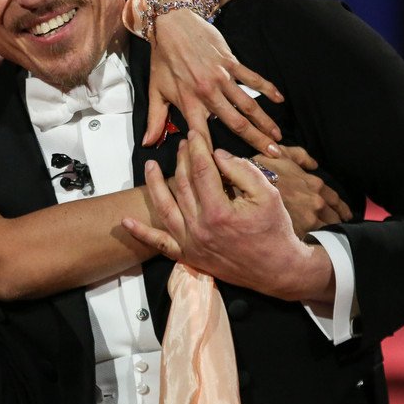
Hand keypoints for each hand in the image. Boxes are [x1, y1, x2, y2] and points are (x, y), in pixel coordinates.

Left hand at [122, 131, 333, 302]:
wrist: (278, 270)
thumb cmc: (275, 231)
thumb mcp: (267, 194)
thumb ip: (241, 171)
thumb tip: (217, 155)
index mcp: (218, 211)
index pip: (201, 170)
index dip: (197, 148)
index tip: (195, 133)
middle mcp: (199, 228)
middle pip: (183, 185)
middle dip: (181, 160)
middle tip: (182, 143)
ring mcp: (191, 243)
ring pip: (165, 208)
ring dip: (154, 185)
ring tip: (149, 165)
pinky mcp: (188, 256)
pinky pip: (159, 244)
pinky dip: (141, 233)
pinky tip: (125, 221)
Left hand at [145, 9, 283, 154]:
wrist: (172, 24)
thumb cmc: (163, 59)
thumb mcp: (155, 90)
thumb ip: (155, 119)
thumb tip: (147, 144)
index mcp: (189, 103)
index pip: (203, 134)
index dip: (215, 152)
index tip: (230, 167)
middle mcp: (207, 93)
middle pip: (235, 123)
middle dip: (255, 141)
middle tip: (272, 155)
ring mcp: (221, 77)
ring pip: (248, 104)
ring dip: (264, 121)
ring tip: (278, 136)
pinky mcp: (230, 62)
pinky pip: (252, 77)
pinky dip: (267, 88)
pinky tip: (280, 100)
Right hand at [253, 145, 352, 236]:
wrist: (247, 188)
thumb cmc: (262, 169)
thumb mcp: (282, 153)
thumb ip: (300, 156)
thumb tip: (313, 164)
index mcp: (315, 185)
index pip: (335, 200)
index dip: (341, 208)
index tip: (345, 215)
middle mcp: (316, 203)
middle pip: (335, 218)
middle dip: (337, 224)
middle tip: (340, 231)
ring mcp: (308, 219)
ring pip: (327, 231)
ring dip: (328, 235)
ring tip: (329, 242)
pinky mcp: (298, 233)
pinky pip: (313, 241)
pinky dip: (315, 243)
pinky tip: (313, 248)